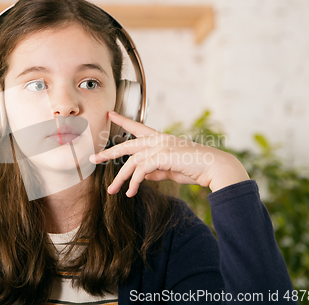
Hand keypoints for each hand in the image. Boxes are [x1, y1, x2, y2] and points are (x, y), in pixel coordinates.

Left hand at [89, 111, 249, 196]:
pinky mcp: (163, 156)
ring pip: (132, 161)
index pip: (138, 127)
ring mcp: (161, 146)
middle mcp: (159, 139)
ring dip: (120, 178)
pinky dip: (134, 182)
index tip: (110, 114)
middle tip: (94, 158)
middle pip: (127, 145)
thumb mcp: (171, 169)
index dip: (123, 121)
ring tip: (112, 191)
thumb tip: (141, 176)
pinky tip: (130, 192)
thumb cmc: (195, 168)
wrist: (215, 168)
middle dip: (108, 152)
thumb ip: (155, 170)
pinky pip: (141, 170)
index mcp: (161, 139)